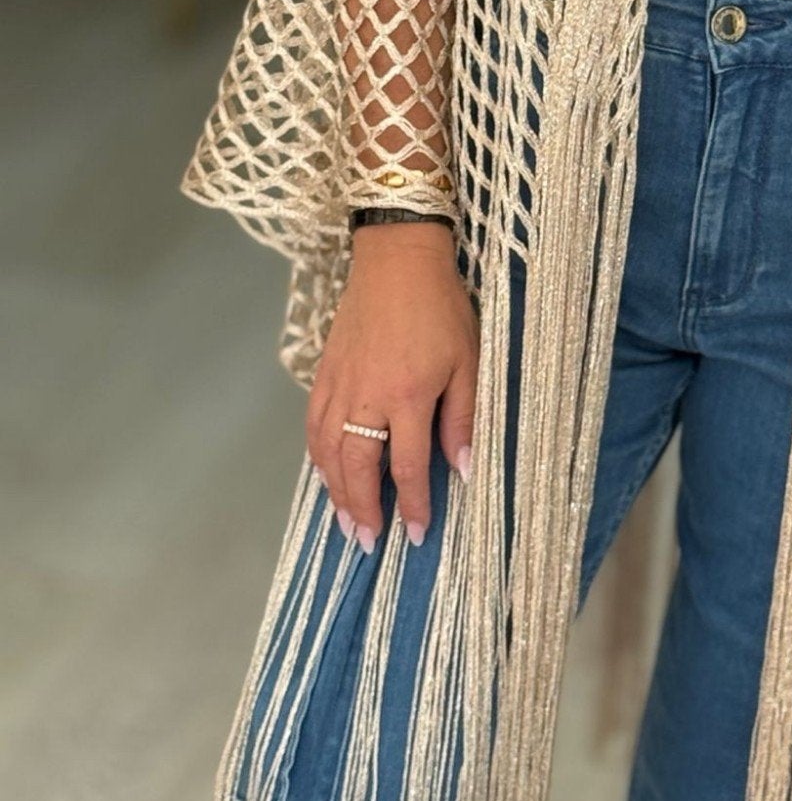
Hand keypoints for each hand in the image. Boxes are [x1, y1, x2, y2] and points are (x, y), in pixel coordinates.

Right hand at [306, 221, 477, 552]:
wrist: (396, 259)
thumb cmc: (442, 308)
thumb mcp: (469, 361)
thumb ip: (463, 416)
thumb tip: (464, 467)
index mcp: (407, 396)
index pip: (406, 466)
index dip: (411, 504)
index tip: (417, 533)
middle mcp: (366, 397)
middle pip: (356, 467)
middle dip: (362, 509)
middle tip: (368, 541)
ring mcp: (339, 385)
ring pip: (327, 451)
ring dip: (334, 491)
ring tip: (345, 521)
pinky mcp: (324, 372)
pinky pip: (313, 425)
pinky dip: (318, 456)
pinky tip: (326, 472)